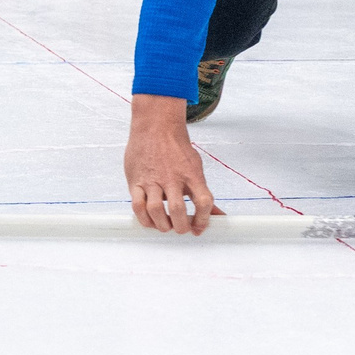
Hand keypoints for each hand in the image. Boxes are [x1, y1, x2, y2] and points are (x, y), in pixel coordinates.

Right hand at [125, 94, 223, 233]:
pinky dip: (143, 219)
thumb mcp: (195, 168)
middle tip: (181, 228)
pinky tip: (150, 220)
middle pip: (178, 210)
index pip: (204, 202)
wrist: (156, 126)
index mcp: (192, 174)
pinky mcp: (136, 180)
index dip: (204, 220)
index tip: (199, 228)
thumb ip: (203, 194)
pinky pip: (137, 205)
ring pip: (155, 210)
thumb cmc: (176, 149)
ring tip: (165, 226)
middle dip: (181, 227)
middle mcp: (173, 178)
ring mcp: (153, 179)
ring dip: (162, 225)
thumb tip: (218, 215)